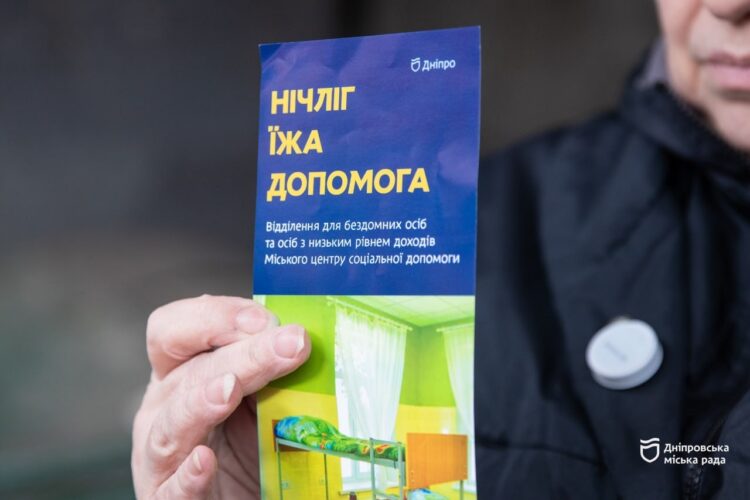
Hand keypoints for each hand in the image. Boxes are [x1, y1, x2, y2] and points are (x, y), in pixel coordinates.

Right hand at [131, 295, 309, 498]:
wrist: (250, 496)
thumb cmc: (253, 444)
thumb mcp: (265, 397)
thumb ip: (276, 365)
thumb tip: (309, 333)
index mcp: (182, 373)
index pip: (176, 328)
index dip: (215, 316)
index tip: (266, 318)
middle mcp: (164, 408)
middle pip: (192, 370)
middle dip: (244, 354)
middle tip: (292, 344)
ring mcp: (160, 457)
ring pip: (173, 424)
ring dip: (201, 403)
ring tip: (229, 390)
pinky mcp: (168, 499)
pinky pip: (172, 489)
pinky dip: (187, 475)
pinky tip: (204, 462)